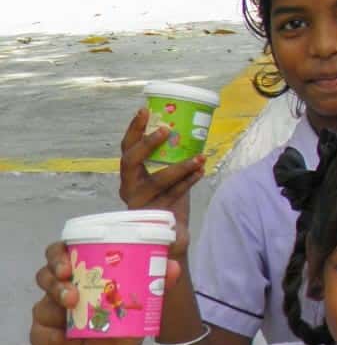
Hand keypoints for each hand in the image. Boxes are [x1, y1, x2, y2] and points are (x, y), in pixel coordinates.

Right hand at [32, 241, 170, 344]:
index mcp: (83, 277)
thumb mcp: (143, 305)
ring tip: (72, 304)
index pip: (63, 255)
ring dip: (55, 300)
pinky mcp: (44, 340)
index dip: (59, 252)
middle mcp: (62, 292)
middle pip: (46, 274)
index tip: (69, 258)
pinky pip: (40, 335)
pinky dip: (53, 337)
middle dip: (54, 273)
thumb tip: (173, 267)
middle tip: (68, 275)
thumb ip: (158, 285)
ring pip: (41, 303)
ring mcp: (51, 316)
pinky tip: (69, 342)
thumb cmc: (125, 326)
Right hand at [118, 109, 201, 258]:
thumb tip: (192, 128)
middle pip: (130, 162)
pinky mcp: (154, 216)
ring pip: (157, 181)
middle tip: (166, 130)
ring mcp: (140, 203)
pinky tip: (201, 172)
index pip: (126, 148)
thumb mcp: (167, 174)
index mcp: (130, 174)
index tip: (145, 109)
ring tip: (200, 157)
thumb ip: (173, 157)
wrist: (170, 235)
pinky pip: (173, 195)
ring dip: (180, 167)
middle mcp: (129, 187)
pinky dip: (188, 182)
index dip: (134, 129)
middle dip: (147, 144)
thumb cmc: (168, 198)